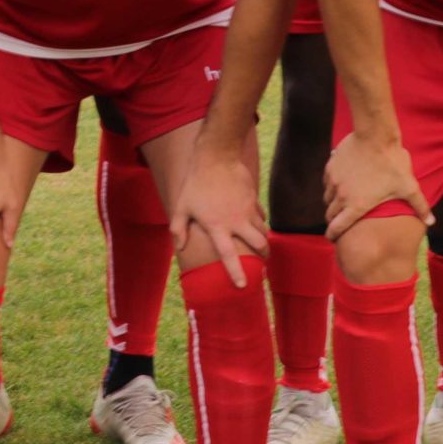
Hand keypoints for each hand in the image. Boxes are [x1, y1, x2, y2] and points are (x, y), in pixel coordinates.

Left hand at [168, 126, 270, 287]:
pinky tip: (256, 223)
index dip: (236, 272)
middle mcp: (236, 221)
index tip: (243, 286)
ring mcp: (248, 210)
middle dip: (263, 256)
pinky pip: (261, 216)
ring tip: (259, 247)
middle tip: (262, 264)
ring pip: (263, 232)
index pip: (228, 255)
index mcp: (217, 226)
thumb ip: (178, 229)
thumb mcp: (181, 206)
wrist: (216, 157)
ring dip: (263, 241)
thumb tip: (179, 247)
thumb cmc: (196, 183)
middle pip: (259, 245)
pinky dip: (260, 222)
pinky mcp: (254, 199)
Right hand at [324, 129, 427, 241]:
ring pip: (327, 198)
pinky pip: (327, 182)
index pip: (337, 227)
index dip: (333, 235)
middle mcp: (341, 196)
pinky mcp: (330, 167)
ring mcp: (334, 181)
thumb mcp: (408, 187)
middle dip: (333, 219)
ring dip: (333, 202)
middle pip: (329, 214)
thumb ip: (420, 207)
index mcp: (356, 205)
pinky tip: (341, 183)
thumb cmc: (392, 163)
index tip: (333, 238)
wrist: (375, 136)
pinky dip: (332, 186)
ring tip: (342, 201)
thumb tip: (432, 222)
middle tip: (340, 221)